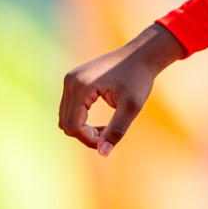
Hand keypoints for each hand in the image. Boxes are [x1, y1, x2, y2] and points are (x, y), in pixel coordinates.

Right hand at [59, 23, 184, 155]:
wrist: (142, 55)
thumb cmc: (139, 78)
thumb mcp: (132, 106)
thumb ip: (117, 130)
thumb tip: (103, 153)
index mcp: (81, 85)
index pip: (72, 125)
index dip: (88, 139)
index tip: (109, 139)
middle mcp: (70, 81)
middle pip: (66, 123)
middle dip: (85, 135)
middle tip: (110, 134)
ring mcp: (70, 79)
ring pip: (66, 117)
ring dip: (84, 129)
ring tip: (107, 129)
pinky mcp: (74, 81)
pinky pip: (70, 109)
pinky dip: (83, 120)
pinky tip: (102, 122)